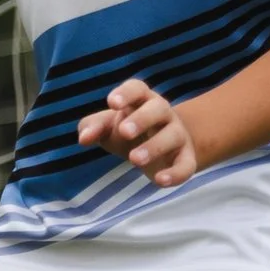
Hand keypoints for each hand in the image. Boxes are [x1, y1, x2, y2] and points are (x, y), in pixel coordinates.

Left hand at [78, 76, 199, 184]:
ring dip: (154, 147)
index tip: (112, 103)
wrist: (161, 150)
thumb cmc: (128, 132)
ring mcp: (177, 135)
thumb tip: (83, 139)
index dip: (126, 93)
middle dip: (142, 119)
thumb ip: (92, 128)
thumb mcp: (107, 128)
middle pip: (158, 108)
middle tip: (124, 132)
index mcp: (141, 100)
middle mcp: (162, 114)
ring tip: (134, 160)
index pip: (137, 88)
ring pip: (172, 136)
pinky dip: (176, 174)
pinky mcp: (186, 159)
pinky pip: (186, 165)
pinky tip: (160, 181)